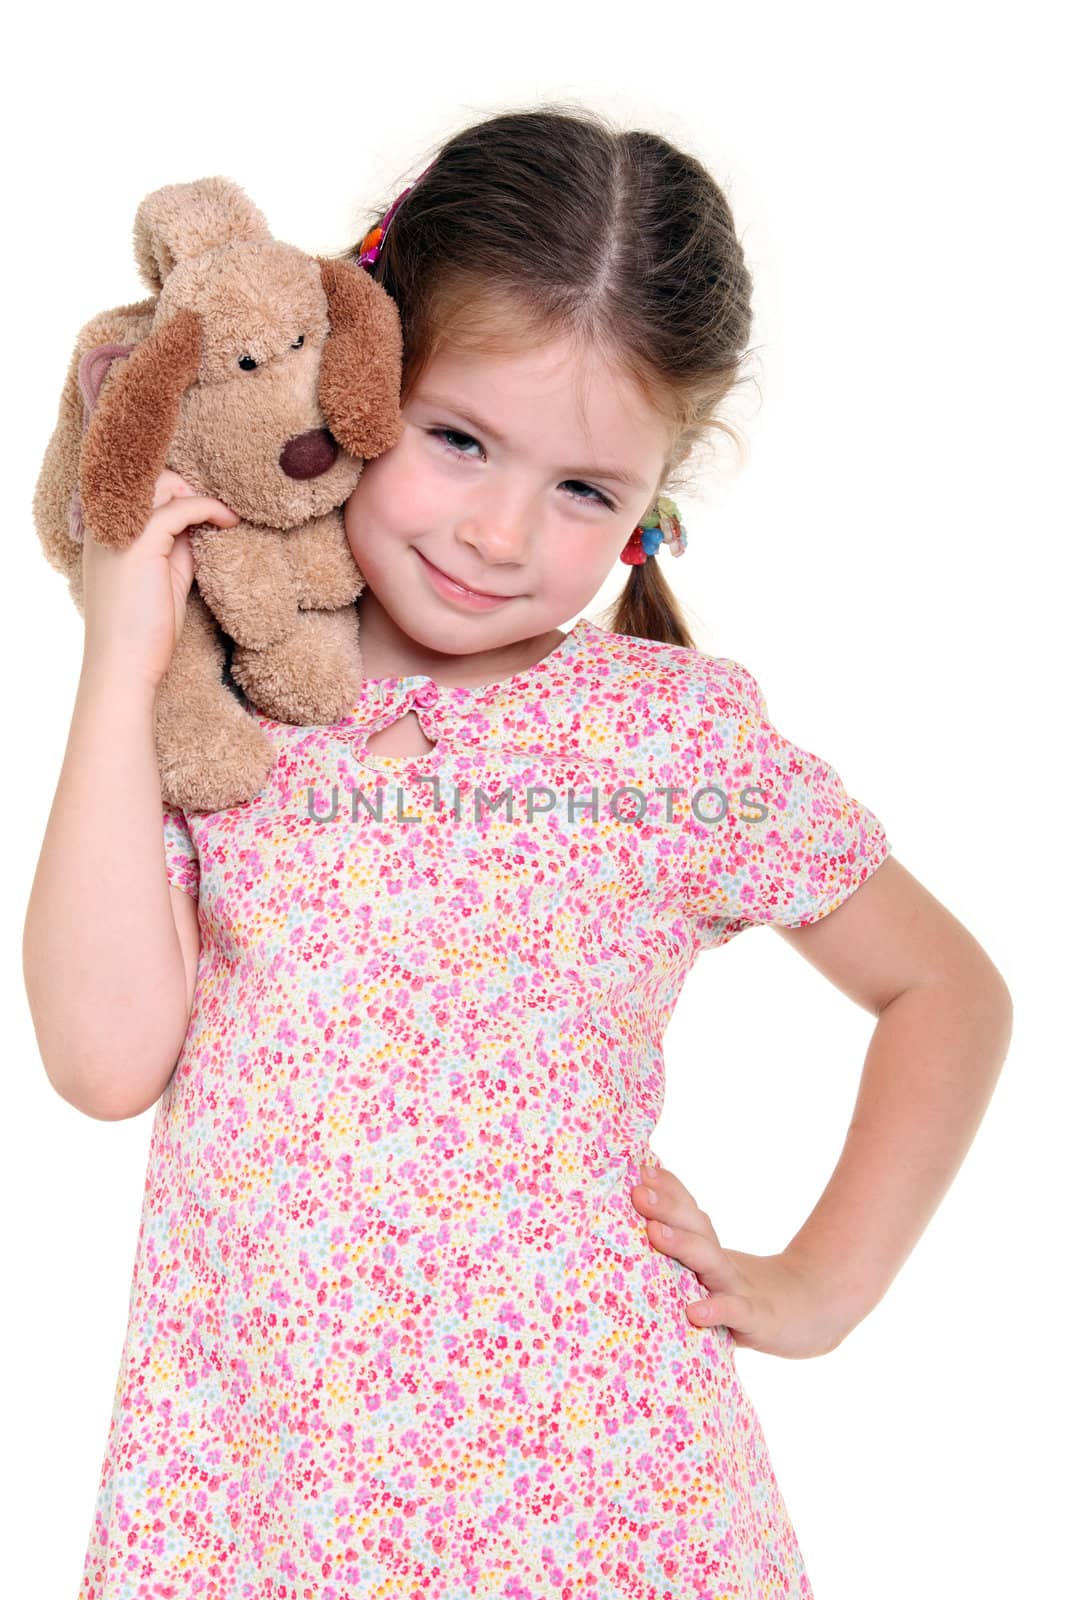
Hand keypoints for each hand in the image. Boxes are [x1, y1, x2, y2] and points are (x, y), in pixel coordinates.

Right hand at [81, 469, 238, 692]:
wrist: (124, 666)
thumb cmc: (143, 630)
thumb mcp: (164, 576)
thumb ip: (177, 546)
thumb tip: (201, 523)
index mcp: (105, 531)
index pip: (138, 486)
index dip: (176, 488)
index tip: (208, 504)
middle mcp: (105, 524)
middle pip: (151, 477)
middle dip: (189, 488)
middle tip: (218, 511)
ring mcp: (119, 531)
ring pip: (165, 484)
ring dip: (200, 495)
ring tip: (226, 515)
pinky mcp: (140, 544)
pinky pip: (181, 508)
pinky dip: (209, 508)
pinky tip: (230, 521)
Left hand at [631, 1162, 857, 1358]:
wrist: (810, 1313)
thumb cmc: (744, 1293)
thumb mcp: (714, 1269)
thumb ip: (686, 1247)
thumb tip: (646, 1219)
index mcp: (710, 1250)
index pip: (689, 1213)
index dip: (668, 1191)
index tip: (641, 1170)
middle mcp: (722, 1263)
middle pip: (697, 1230)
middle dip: (667, 1208)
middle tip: (639, 1192)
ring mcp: (740, 1289)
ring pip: (710, 1263)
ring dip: (683, 1244)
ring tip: (654, 1232)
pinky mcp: (756, 1320)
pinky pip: (734, 1313)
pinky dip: (716, 1310)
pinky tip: (695, 1311)